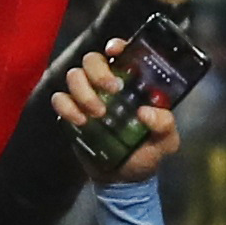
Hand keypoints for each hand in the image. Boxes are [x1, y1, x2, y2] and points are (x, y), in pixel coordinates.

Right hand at [50, 41, 173, 183]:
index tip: (115, 52)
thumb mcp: (166, 141)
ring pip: (73, 75)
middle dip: (98, 71)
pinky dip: (66, 107)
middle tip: (111, 90)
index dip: (116, 45)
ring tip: (98, 113)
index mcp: (131, 82)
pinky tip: (80, 122)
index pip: (121, 52)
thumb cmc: (146, 152)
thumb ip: (164, 124)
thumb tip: (146, 112)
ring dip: (83, 91)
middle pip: (91, 59)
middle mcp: (106, 83)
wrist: (123, 179)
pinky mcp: (70, 113)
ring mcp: (87, 96)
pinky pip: (59, 99)